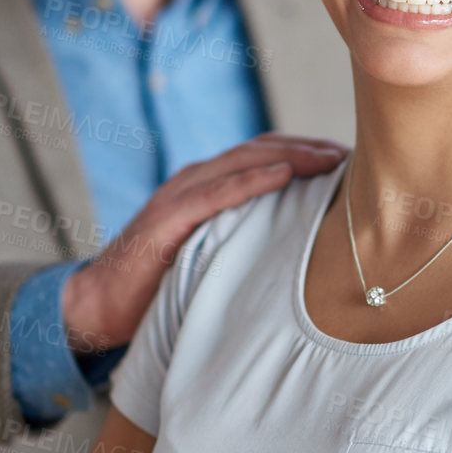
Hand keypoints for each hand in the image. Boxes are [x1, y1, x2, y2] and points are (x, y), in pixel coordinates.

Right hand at [62, 133, 345, 351]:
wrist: (100, 305)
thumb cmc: (163, 281)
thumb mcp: (215, 252)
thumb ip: (248, 236)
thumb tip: (306, 244)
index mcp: (210, 185)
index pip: (267, 154)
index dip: (308, 150)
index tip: (349, 157)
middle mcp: (197, 180)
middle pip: (262, 150)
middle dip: (309, 147)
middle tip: (351, 153)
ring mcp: (179, 195)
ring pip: (243, 162)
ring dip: (290, 155)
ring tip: (330, 158)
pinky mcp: (165, 219)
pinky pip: (214, 192)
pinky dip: (249, 180)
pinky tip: (281, 176)